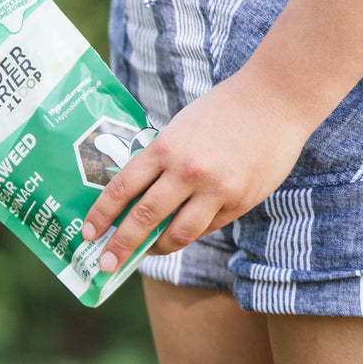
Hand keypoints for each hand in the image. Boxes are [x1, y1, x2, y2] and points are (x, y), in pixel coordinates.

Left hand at [81, 73, 314, 272]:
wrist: (274, 100)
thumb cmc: (219, 112)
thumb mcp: (177, 129)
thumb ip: (158, 162)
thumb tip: (131, 200)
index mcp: (164, 148)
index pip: (122, 189)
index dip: (101, 215)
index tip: (88, 233)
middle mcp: (187, 171)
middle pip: (144, 218)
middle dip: (120, 245)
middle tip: (104, 263)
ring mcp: (216, 189)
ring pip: (177, 233)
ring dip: (157, 248)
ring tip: (145, 253)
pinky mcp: (240, 201)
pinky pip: (207, 227)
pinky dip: (190, 233)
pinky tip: (180, 234)